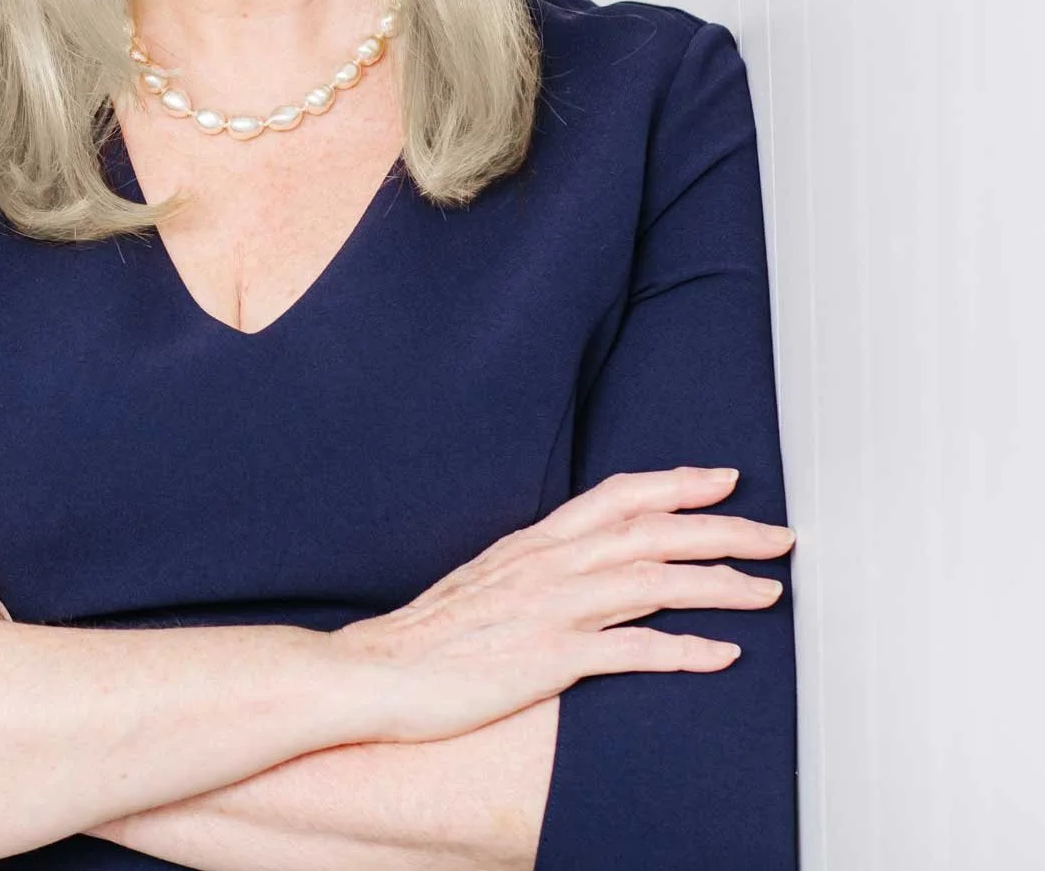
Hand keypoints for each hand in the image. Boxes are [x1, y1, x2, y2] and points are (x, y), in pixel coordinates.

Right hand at [333, 466, 795, 744]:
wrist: (375, 672)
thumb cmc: (427, 638)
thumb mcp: (483, 583)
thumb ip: (533, 569)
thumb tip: (575, 567)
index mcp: (532, 545)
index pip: (616, 497)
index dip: (675, 484)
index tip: (724, 480)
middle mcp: (547, 566)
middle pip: (650, 533)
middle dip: (721, 529)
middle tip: (778, 535)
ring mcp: (549, 609)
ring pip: (652, 581)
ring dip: (719, 584)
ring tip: (768, 591)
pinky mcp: (548, 658)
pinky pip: (631, 650)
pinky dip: (683, 649)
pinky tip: (722, 656)